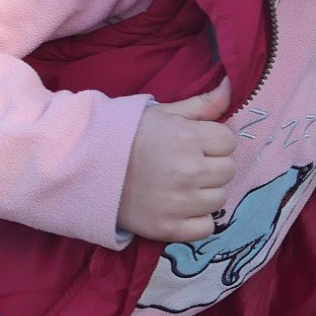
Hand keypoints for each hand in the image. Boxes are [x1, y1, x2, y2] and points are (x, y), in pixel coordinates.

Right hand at [118, 77, 236, 241]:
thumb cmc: (127, 136)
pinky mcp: (168, 228)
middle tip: (187, 164)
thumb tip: (230, 87)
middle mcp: (188, 170)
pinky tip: (179, 207)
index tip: (196, 144)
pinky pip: (206, 227)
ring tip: (180, 185)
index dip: (215, 141)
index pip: (229, 141)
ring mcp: (179, 202)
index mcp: (187, 138)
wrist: (86, 167)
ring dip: (205, 193)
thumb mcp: (163, 113)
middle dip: (212, 165)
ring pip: (219, 199)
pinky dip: (196, 220)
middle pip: (228, 170)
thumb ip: (201, 104)